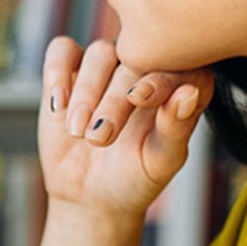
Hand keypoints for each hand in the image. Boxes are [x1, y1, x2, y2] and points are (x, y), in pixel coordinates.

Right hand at [40, 37, 212, 223]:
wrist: (90, 195)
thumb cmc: (134, 178)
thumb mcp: (160, 162)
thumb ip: (176, 128)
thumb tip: (188, 93)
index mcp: (179, 85)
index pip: (177, 65)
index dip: (158, 78)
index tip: (137, 98)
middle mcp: (144, 68)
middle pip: (134, 59)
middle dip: (113, 100)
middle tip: (100, 137)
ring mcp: (107, 66)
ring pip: (99, 53)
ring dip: (87, 91)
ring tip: (78, 132)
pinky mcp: (70, 69)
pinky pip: (62, 50)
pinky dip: (58, 71)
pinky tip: (59, 105)